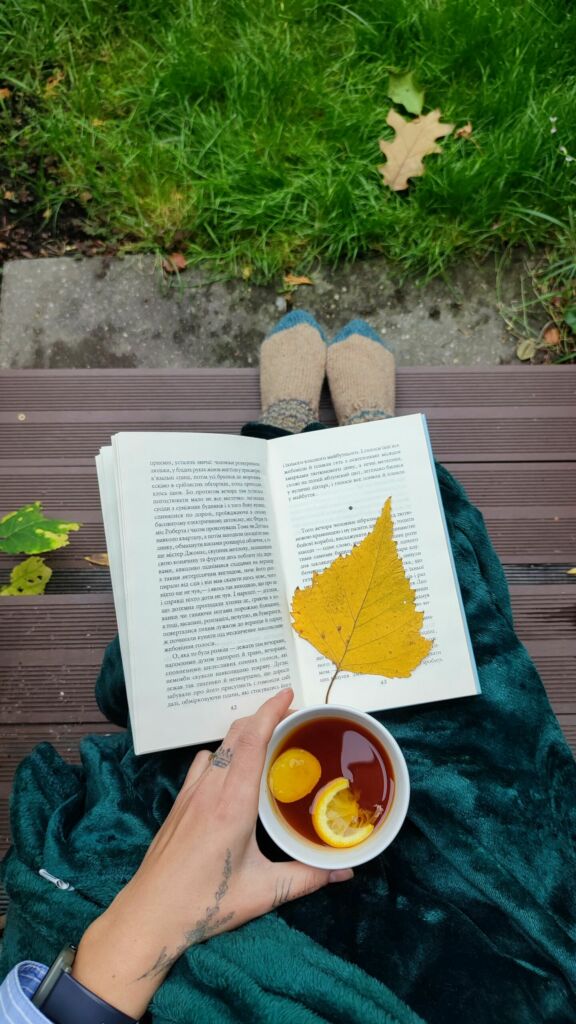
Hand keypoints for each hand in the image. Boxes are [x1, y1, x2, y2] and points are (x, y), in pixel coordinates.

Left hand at [72, 689, 352, 1018]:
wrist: (150, 915)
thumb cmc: (207, 903)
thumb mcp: (264, 892)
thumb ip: (308, 877)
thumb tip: (346, 870)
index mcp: (233, 803)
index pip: (252, 741)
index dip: (270, 711)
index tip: (288, 694)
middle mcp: (210, 789)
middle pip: (235, 735)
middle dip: (262, 717)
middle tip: (290, 717)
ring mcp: (190, 794)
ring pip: (218, 747)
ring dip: (242, 735)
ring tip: (266, 744)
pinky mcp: (178, 804)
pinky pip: (203, 764)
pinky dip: (222, 755)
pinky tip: (232, 775)